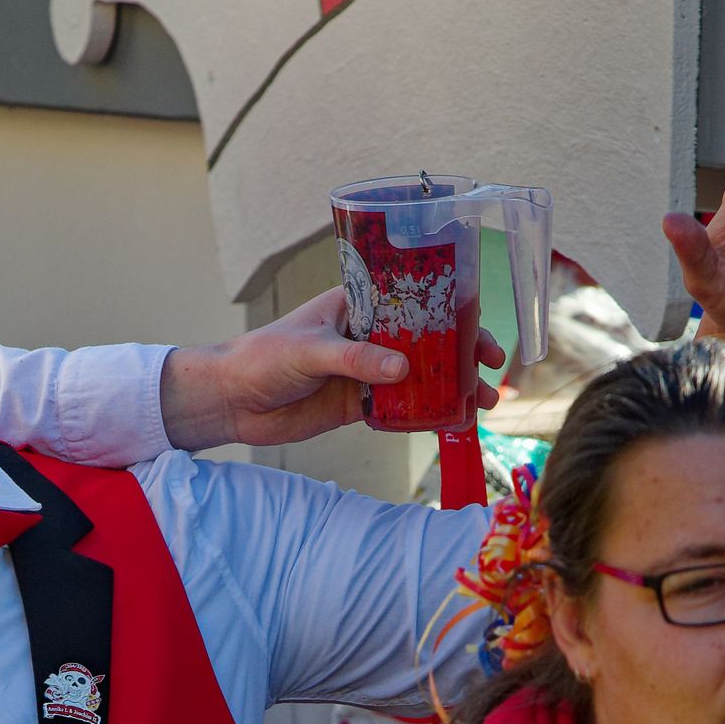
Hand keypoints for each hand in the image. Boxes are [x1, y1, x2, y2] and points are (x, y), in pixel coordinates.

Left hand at [160, 289, 503, 450]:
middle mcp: (370, 335)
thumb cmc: (263, 357)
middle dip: (463, 354)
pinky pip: (403, 408)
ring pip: (421, 376)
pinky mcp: (360, 404)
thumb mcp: (310, 350)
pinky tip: (454, 422)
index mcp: (360, 305)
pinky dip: (428, 414)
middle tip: (491, 370)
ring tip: (483, 404)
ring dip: (452, 389)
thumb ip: (356, 358)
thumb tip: (403, 369)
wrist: (233, 400)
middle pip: (429, 340)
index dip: (453, 313)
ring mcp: (367, 370)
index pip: (416, 301)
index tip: (479, 329)